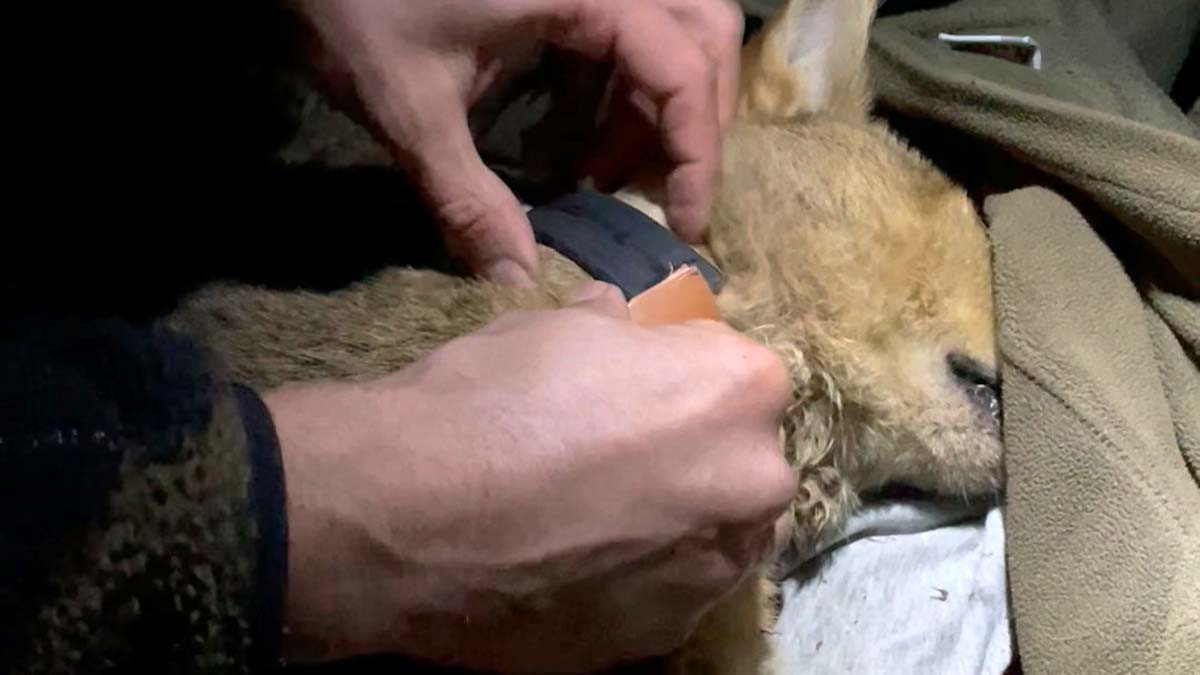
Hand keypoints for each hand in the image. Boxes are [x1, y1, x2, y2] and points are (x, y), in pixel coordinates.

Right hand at [266, 282, 793, 672]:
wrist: (408, 515)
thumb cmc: (490, 399)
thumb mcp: (555, 327)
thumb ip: (615, 328)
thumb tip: (621, 319)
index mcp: (740, 389)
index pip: (739, 376)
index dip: (683, 382)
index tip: (638, 395)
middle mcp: (755, 483)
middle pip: (741, 462)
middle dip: (694, 457)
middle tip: (618, 463)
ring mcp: (717, 571)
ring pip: (715, 536)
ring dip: (676, 524)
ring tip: (594, 525)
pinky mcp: (666, 637)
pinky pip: (668, 595)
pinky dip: (636, 581)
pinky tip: (575, 570)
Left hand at [289, 0, 742, 285]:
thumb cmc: (354, 7)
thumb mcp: (410, 108)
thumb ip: (465, 197)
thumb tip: (518, 280)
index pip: (682, 69)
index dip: (695, 152)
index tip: (682, 225)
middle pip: (702, 38)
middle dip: (693, 124)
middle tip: (660, 196)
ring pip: (671, 30)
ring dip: (656, 107)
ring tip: (605, 178)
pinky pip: (623, 31)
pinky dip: (617, 90)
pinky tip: (576, 144)